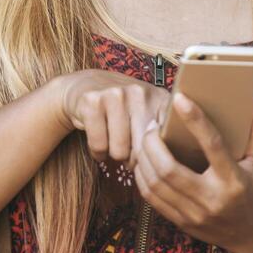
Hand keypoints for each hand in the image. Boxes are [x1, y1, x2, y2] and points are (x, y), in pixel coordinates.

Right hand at [57, 69, 172, 171]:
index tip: (149, 155)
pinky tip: (99, 142)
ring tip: (112, 142)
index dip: (155, 157)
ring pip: (119, 151)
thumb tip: (162, 166)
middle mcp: (140, 93)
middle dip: (133, 159)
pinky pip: (99, 146)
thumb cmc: (122, 110)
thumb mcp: (149, 115)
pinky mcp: (93, 102)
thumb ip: (162, 135)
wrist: (86, 85)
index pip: (166, 141)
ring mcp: (116, 94)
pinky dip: (97, 152)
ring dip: (113, 155)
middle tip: (127, 151)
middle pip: (142, 150)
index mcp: (159, 98)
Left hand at [129, 90, 252, 252]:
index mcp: (234, 181)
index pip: (212, 145)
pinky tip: (144, 161)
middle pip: (168, 169)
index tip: (180, 99)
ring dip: (143, 158)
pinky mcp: (182, 223)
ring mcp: (194, 215)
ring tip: (146, 139)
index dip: (194, 120)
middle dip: (153, 143)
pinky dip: (142, 177)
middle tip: (152, 124)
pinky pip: (152, 199)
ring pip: (155, 184)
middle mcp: (212, 200)